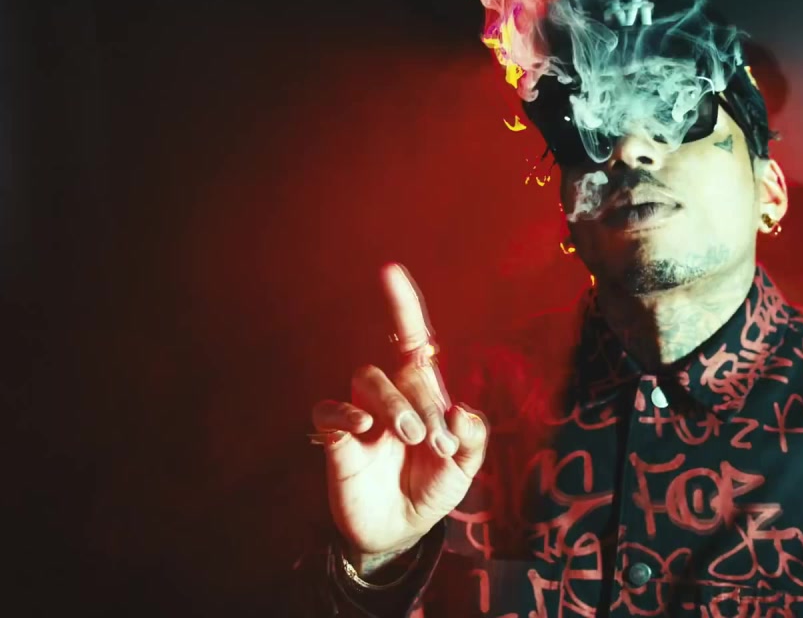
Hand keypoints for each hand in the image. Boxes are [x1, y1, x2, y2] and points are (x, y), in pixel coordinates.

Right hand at [311, 263, 488, 560]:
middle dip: (424, 400)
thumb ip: (473, 439)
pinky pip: (329, 409)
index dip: (402, 305)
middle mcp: (391, 395)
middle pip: (401, 368)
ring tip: (412, 436)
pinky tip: (365, 427)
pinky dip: (345, 412)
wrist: (400, 531)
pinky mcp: (337, 439)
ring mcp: (361, 414)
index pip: (411, 340)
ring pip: (367, 378)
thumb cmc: (431, 489)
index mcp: (424, 393)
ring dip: (394, 402)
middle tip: (437, 442)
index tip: (390, 271)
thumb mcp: (464, 468)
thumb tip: (462, 410)